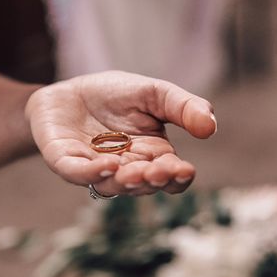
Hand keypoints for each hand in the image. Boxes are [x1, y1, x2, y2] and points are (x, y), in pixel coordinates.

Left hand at [25, 71, 216, 195]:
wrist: (67, 90)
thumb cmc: (113, 95)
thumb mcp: (154, 93)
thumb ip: (182, 107)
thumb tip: (210, 126)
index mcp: (152, 156)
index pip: (170, 177)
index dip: (178, 178)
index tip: (184, 169)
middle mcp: (126, 169)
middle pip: (144, 185)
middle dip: (151, 181)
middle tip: (157, 172)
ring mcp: (95, 168)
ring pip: (112, 186)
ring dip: (125, 182)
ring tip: (133, 172)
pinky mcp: (65, 161)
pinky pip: (78, 174)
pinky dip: (92, 174)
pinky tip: (108, 165)